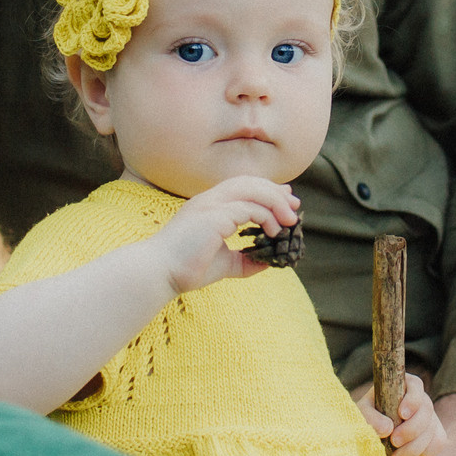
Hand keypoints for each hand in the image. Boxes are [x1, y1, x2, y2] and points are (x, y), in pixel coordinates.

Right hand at [153, 176, 300, 296]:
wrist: (160, 273)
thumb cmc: (186, 269)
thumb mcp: (223, 263)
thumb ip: (243, 260)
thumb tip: (266, 264)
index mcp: (208, 205)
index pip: (242, 186)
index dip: (266, 189)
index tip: (286, 200)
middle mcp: (209, 199)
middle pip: (249, 182)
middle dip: (275, 191)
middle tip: (295, 206)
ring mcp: (210, 205)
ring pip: (251, 190)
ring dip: (275, 203)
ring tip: (289, 221)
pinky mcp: (213, 216)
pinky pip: (248, 208)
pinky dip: (265, 216)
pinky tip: (273, 231)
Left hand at [351, 373, 445, 455]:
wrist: (374, 437)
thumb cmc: (368, 417)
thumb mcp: (363, 413)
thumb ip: (370, 417)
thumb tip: (387, 429)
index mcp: (405, 387)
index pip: (416, 385)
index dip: (412, 400)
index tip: (402, 414)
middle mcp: (421, 400)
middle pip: (426, 410)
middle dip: (411, 429)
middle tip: (394, 441)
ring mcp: (431, 417)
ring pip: (432, 430)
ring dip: (414, 447)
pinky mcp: (436, 434)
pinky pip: (437, 443)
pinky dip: (422, 454)